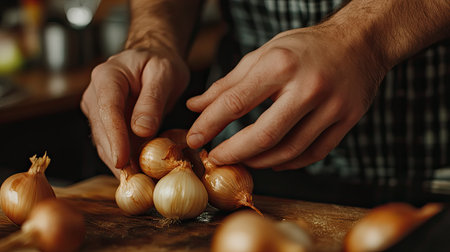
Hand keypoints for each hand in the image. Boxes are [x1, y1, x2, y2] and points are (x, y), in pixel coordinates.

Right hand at [81, 48, 188, 175]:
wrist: (154, 60)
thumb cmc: (160, 62)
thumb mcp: (163, 74)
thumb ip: (152, 100)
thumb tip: (142, 131)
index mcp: (107, 77)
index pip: (108, 109)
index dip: (115, 137)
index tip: (123, 160)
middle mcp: (95, 94)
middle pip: (103, 131)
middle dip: (118, 158)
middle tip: (137, 182)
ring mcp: (98, 111)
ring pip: (105, 143)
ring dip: (122, 165)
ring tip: (141, 183)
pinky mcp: (106, 125)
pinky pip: (114, 145)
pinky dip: (127, 161)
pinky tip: (140, 176)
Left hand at [186, 26, 385, 169]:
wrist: (360, 41)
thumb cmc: (305, 47)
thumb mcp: (264, 54)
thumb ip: (228, 83)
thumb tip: (195, 106)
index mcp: (281, 64)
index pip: (236, 103)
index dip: (210, 125)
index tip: (195, 139)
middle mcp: (308, 86)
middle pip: (264, 136)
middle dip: (234, 153)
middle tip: (216, 158)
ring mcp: (332, 106)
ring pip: (290, 150)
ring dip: (260, 161)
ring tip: (243, 160)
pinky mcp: (348, 120)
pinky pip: (313, 153)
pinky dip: (289, 163)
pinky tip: (273, 161)